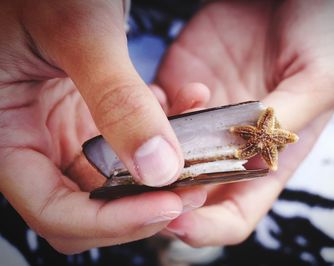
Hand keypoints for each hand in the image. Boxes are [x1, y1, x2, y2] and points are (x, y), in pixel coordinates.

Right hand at [0, 0, 205, 252]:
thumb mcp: (80, 35)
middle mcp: (37, 145)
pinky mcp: (94, 120)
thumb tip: (158, 166)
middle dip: (141, 208)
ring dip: (160, 177)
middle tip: (189, 191)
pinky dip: (162, 138)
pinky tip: (186, 110)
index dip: (110, 221)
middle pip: (88, 210)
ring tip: (198, 158)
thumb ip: (117, 101)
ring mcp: (67, 135)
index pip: (54, 210)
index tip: (164, 205)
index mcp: (8, 136)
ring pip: (117, 184)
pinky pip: (133, 147)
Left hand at [156, 0, 333, 245]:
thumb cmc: (324, 38)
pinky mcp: (181, 87)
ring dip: (149, 152)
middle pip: (188, 193)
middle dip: (165, 195)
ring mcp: (201, 119)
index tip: (178, 223)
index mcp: (267, 159)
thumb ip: (285, 119)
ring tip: (155, 128)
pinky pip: (149, 112)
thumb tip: (248, 157)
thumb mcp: (320, 79)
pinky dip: (146, 111)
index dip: (207, 228)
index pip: (234, 215)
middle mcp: (229, 147)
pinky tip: (163, 92)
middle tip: (150, 179)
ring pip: (160, 156)